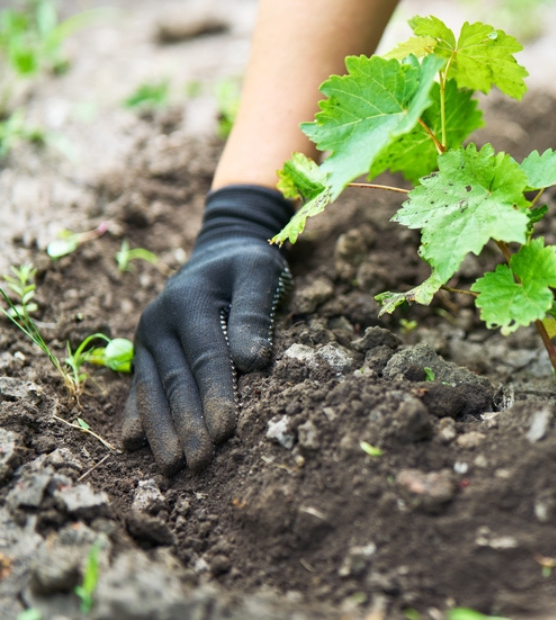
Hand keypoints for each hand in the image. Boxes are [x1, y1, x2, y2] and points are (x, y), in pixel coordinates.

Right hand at [122, 185, 293, 473]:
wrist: (221, 249)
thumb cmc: (249, 264)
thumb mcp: (260, 272)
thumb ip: (256, 312)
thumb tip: (254, 361)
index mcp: (188, 301)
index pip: (206, 357)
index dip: (216, 395)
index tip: (226, 432)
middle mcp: (159, 320)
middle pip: (176, 381)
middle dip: (188, 426)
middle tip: (201, 465)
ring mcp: (147, 337)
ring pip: (153, 390)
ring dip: (161, 431)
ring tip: (172, 468)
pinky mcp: (145, 350)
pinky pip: (139, 386)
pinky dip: (137, 415)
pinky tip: (133, 444)